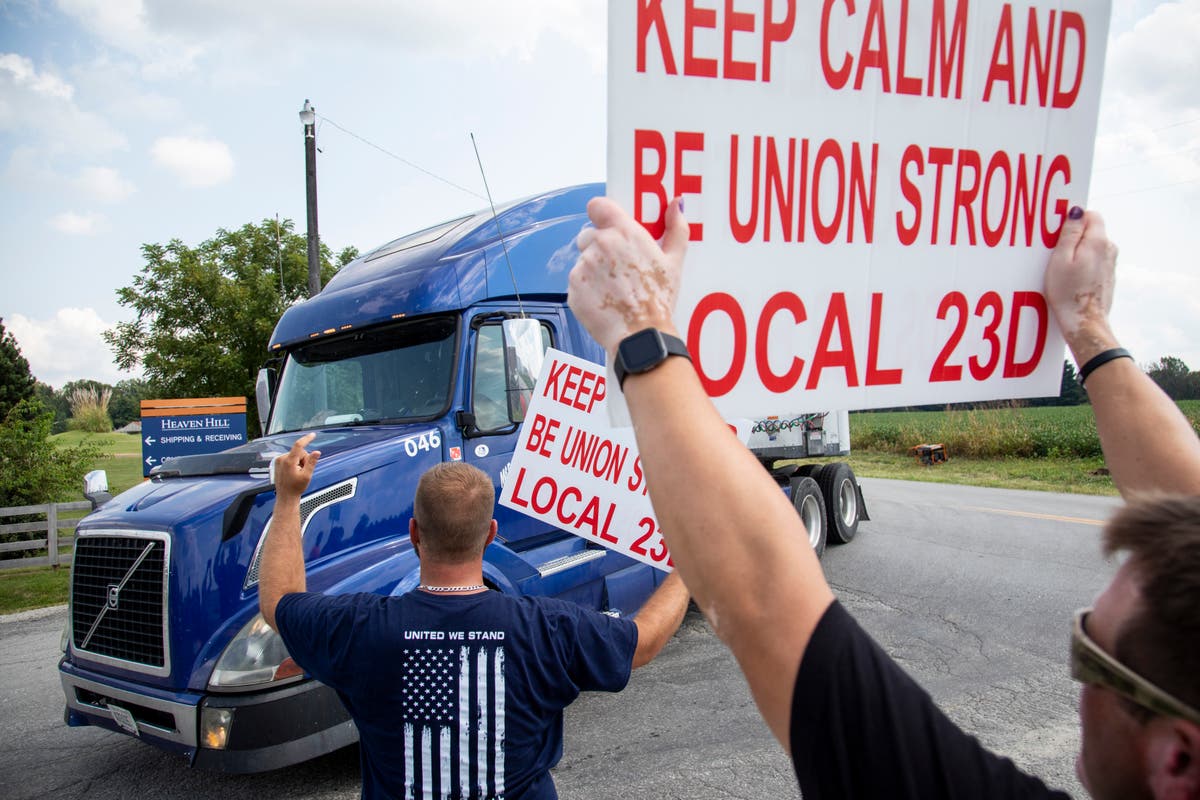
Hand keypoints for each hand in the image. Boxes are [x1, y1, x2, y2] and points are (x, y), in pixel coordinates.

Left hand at [274, 433, 320, 499]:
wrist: (286, 496)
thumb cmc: (295, 488)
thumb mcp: (307, 476)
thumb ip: (312, 462)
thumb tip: (317, 452)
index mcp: (289, 462)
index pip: (298, 446)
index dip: (307, 439)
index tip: (313, 435)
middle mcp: (282, 459)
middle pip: (299, 452)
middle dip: (304, 459)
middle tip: (303, 471)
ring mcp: (278, 461)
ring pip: (295, 455)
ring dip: (299, 462)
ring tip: (297, 473)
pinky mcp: (278, 463)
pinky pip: (290, 458)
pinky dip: (294, 463)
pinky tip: (293, 472)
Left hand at [568, 196, 689, 357]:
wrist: (640, 335)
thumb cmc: (658, 299)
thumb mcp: (674, 262)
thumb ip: (675, 228)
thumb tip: (676, 204)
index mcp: (623, 232)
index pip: (598, 206)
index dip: (601, 214)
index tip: (607, 224)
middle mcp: (598, 245)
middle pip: (588, 235)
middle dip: (599, 247)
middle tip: (618, 268)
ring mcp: (582, 267)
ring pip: (582, 261)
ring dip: (593, 271)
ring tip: (614, 289)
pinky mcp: (572, 289)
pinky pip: (576, 283)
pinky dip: (587, 290)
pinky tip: (605, 301)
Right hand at [1044, 207, 1119, 363]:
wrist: (1084, 323)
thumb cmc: (1067, 294)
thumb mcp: (1060, 260)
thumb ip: (1070, 233)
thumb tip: (1076, 211)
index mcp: (1098, 242)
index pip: (1091, 214)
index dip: (1073, 220)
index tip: (1057, 232)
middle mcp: (1109, 249)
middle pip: (1091, 231)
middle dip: (1073, 237)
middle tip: (1053, 252)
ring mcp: (1110, 264)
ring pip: (1092, 247)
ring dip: (1077, 252)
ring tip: (1060, 269)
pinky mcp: (1107, 276)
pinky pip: (1093, 262)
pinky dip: (1082, 265)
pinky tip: (1069, 279)